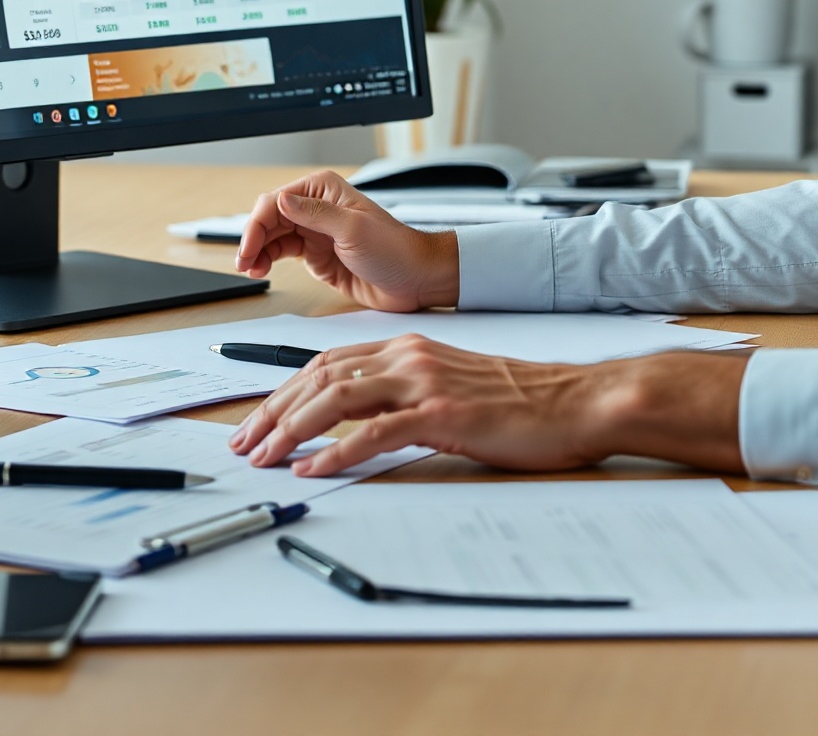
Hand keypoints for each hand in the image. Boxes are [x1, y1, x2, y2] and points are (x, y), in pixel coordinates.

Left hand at [230, 335, 749, 478]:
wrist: (574, 400)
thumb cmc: (519, 400)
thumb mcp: (451, 387)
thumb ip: (405, 396)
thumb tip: (356, 426)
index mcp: (408, 348)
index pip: (327, 361)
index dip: (284, 390)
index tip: (256, 420)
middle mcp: (410, 356)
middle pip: (320, 375)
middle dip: (272, 410)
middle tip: (243, 444)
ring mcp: (425, 383)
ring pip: (338, 396)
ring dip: (291, 429)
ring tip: (264, 458)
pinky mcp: (443, 415)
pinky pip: (376, 432)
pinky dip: (337, 451)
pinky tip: (314, 469)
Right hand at [234, 170, 458, 310]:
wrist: (414, 278)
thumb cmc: (394, 249)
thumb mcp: (353, 230)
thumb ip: (315, 214)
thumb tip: (282, 200)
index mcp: (324, 189)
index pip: (277, 200)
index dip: (258, 223)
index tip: (249, 247)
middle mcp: (316, 206)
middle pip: (270, 217)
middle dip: (253, 238)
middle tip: (244, 262)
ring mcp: (315, 231)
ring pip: (272, 235)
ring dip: (257, 250)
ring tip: (250, 268)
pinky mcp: (315, 253)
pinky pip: (282, 251)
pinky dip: (267, 259)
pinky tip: (261, 268)